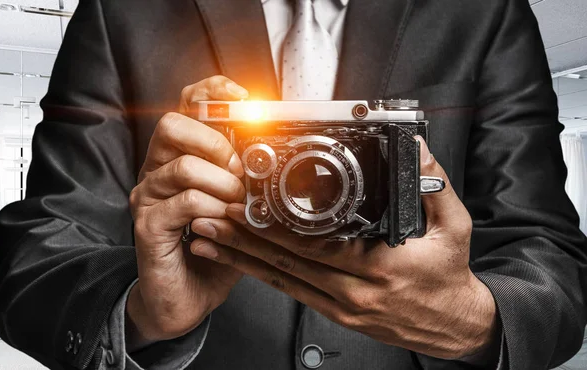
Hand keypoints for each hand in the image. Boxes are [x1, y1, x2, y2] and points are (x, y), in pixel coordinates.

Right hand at [127, 76, 248, 347]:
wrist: (184, 298)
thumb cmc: (212, 251)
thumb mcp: (237, 208)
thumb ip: (247, 180)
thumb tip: (276, 152)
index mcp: (178, 158)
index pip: (184, 108)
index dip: (210, 93)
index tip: (241, 97)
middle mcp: (157, 171)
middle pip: (172, 124)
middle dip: (215, 141)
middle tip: (239, 170)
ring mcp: (149, 197)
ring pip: (182, 165)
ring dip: (222, 183)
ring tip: (238, 204)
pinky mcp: (148, 224)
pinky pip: (184, 202)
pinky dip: (214, 209)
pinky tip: (225, 222)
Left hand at [189, 137, 497, 358]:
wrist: (453, 324)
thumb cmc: (449, 277)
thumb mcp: (453, 226)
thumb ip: (432, 183)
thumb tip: (415, 147)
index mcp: (378, 265)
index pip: (313, 243)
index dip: (273, 226)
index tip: (244, 205)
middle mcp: (353, 289)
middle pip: (285, 260)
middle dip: (242, 238)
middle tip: (209, 216)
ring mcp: (342, 305)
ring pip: (281, 278)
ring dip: (242, 258)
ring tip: (209, 240)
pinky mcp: (337, 314)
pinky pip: (292, 292)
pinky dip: (261, 276)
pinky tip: (240, 264)